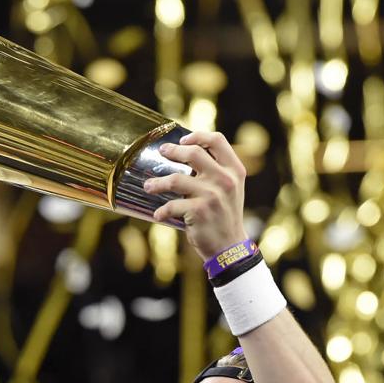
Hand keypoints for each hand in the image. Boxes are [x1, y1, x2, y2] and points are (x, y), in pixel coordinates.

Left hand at [146, 131, 247, 262]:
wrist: (230, 247)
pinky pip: (172, 206)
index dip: (198, 136)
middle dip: (173, 151)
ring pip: (176, 179)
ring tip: (148, 186)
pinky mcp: (199, 211)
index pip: (218, 140)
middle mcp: (225, 179)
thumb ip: (216, 173)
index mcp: (234, 170)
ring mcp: (212, 195)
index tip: (182, 139)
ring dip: (158, 183)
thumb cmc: (225, 216)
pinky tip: (158, 215)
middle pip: (194, 153)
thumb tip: (187, 157)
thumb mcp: (230, 190)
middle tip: (162, 153)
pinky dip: (162, 211)